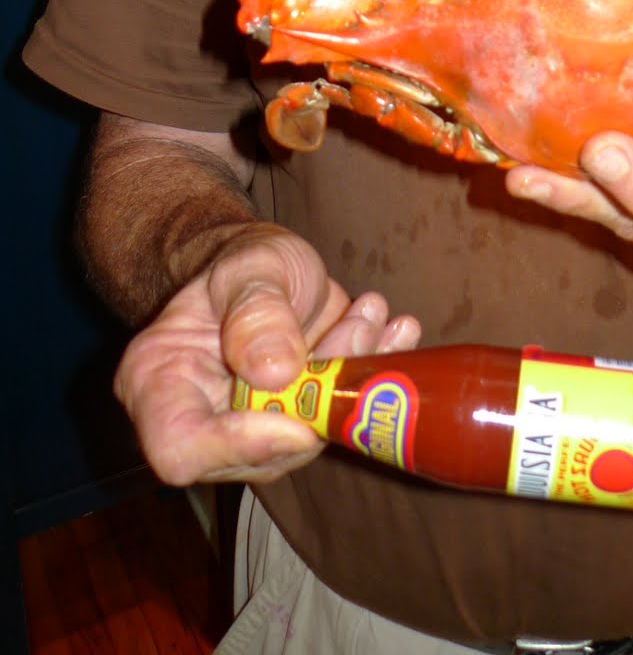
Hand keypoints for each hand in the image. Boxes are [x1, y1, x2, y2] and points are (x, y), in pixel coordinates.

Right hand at [113, 224, 419, 486]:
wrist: (267, 267)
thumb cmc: (244, 261)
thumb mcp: (250, 265)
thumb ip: (256, 310)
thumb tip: (275, 372)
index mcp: (158, 382)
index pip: (180, 449)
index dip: (237, 446)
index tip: (298, 417)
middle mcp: (199, 419)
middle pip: (256, 452)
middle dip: (317, 397)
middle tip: (358, 326)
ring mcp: (249, 430)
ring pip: (306, 439)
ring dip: (351, 381)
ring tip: (372, 314)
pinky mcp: (295, 426)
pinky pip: (335, 423)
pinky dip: (371, 379)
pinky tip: (394, 331)